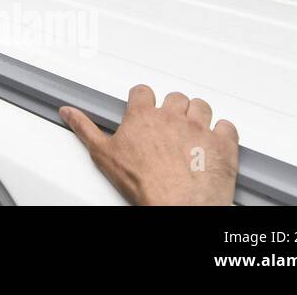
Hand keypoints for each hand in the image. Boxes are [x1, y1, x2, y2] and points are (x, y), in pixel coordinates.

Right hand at [60, 84, 238, 204]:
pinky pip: (227, 126)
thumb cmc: (144, 184)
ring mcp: (199, 128)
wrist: (178, 205)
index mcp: (143, 116)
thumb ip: (85, 129)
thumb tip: (69, 113)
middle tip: (169, 127)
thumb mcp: (104, 155)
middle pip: (175, 97)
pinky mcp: (222, 143)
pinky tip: (214, 142)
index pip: (143, 92)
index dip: (144, 100)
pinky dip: (223, 133)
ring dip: (198, 117)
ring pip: (202, 107)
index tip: (144, 110)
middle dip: (173, 109)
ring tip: (192, 133)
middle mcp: (172, 116)